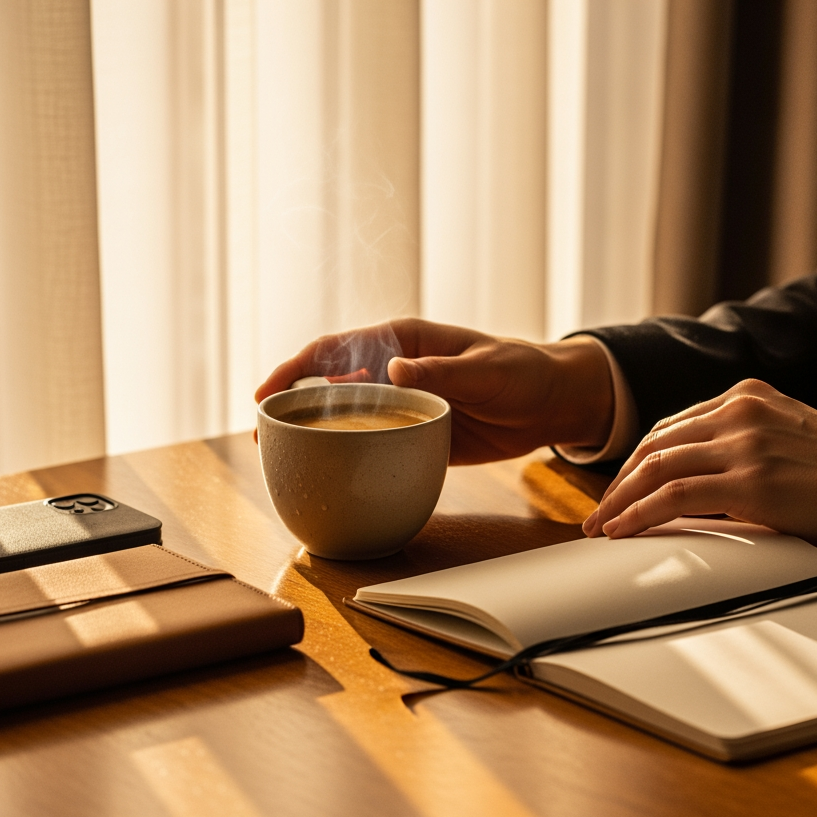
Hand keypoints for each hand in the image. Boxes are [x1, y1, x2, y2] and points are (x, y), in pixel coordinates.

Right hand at [255, 319, 614, 464]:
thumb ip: (442, 372)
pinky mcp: (415, 433)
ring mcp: (402, 403)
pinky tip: (332, 475)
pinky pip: (374, 443)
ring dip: (316, 434)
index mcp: (404, 341)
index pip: (337, 348)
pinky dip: (350, 456)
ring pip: (346, 416)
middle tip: (262, 437)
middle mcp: (395, 369)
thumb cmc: (523, 373)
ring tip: (284, 459)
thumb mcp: (486, 371)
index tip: (267, 394)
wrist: (554, 403)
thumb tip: (393, 369)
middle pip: (329, 384)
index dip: (296, 368)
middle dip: (291, 406)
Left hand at [582, 379, 816, 559]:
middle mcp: (740, 411)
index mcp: (749, 397)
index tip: (621, 486)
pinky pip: (673, 495)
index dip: (639, 460)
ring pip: (655, 468)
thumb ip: (750, 448)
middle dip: (620, 481)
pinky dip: (638, 514)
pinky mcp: (750, 481)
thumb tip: (708, 485)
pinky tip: (623, 531)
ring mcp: (744, 442)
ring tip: (602, 527)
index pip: (672, 426)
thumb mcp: (792, 442)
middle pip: (654, 445)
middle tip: (600, 512)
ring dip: (620, 501)